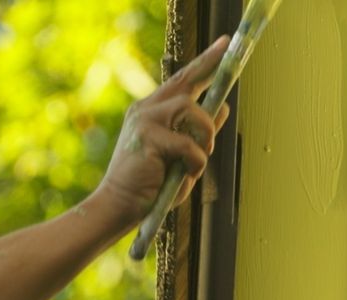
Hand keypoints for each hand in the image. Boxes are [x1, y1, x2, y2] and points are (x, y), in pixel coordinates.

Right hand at [89, 37, 234, 230]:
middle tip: (227, 49)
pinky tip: (187, 173)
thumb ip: (199, 134)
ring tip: (200, 158)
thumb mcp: (182, 157)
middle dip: (209, 64)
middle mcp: (146, 109)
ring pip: (190, 109)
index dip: (204, 63)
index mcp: (151, 111)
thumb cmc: (151, 186)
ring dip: (205, 134)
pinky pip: (187, 144)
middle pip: (184, 80)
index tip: (223, 45)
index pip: (182, 81)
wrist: (119, 206)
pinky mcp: (147, 137)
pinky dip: (195, 161)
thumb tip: (222, 109)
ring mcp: (144, 120)